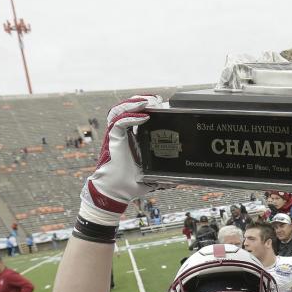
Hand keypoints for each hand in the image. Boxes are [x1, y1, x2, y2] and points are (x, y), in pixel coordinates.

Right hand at [80, 95, 167, 224]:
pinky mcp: (112, 140)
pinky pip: (118, 123)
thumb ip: (163, 175)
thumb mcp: (151, 177)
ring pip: (120, 111)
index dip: (145, 107)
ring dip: (133, 103)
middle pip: (127, 108)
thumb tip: (179, 180)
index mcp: (132, 139)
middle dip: (141, 100)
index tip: (160, 104)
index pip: (136, 115)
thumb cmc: (130, 185)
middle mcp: (123, 135)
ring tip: (148, 101)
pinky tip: (143, 117)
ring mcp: (116, 136)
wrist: (114, 193)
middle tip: (156, 99)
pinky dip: (130, 117)